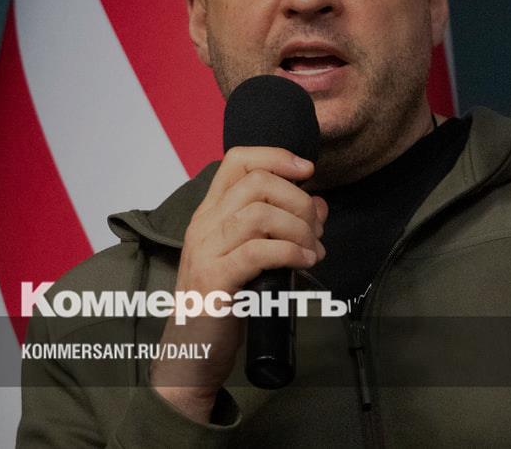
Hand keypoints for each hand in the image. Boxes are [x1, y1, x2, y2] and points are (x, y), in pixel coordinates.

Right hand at [150, 146, 327, 422]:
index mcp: (210, 213)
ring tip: (312, 250)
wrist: (191, 354)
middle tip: (316, 228)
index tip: (308, 170)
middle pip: (257, 183)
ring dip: (299, 228)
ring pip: (260, 213)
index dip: (276, 157)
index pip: (238, 161)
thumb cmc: (223, 304)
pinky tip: (304, 261)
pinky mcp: (216, 280)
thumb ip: (282, 227)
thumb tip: (320, 204)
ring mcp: (206, 251)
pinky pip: (258, 250)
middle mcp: (204, 225)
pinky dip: (290, 251)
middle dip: (299, 200)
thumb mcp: (252, 257)